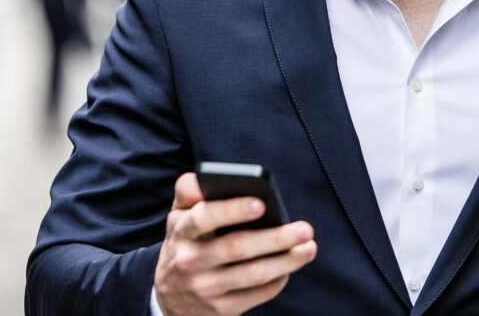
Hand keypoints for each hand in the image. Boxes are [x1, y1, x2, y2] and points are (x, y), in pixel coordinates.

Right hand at [154, 172, 316, 315]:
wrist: (170, 295)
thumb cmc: (187, 241)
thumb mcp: (179, 215)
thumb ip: (190, 191)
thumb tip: (207, 177)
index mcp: (181, 230)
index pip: (203, 217)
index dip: (232, 210)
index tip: (261, 203)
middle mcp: (190, 260)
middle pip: (236, 248)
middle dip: (275, 238)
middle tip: (305, 229)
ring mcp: (205, 288)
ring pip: (252, 275)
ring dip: (286, 261)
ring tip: (309, 248)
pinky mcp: (220, 310)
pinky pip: (257, 295)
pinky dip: (278, 280)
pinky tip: (291, 265)